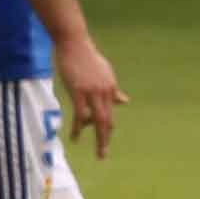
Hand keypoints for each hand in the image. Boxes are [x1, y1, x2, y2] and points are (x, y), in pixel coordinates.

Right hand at [55, 32, 126, 152]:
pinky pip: (80, 114)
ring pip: (98, 120)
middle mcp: (105, 90)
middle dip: (106, 139)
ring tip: (99, 153)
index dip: (106, 127)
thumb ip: (113, 89)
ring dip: (99, 138)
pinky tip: (75, 138)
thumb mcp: (104, 73)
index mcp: (111, 87)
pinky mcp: (79, 91)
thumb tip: (125, 101)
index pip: (111, 112)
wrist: (74, 43)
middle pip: (108, 120)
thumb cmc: (85, 57)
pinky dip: (78, 128)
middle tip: (104, 155)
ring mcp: (93, 91)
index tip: (102, 139)